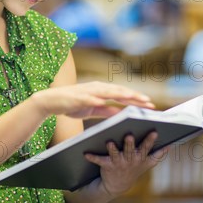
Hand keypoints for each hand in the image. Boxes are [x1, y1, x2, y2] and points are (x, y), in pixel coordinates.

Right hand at [32, 81, 154, 118]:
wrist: (52, 101)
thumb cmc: (73, 104)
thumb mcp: (93, 109)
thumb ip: (106, 111)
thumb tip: (121, 114)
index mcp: (102, 90)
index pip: (123, 94)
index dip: (136, 98)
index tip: (150, 104)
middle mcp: (97, 88)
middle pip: (119, 91)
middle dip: (135, 96)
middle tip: (149, 102)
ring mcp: (88, 91)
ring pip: (108, 92)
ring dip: (121, 94)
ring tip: (133, 98)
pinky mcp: (79, 97)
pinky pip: (90, 98)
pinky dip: (98, 99)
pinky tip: (105, 102)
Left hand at [84, 132, 166, 197]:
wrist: (118, 186)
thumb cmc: (133, 169)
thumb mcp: (146, 164)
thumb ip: (157, 155)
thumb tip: (169, 147)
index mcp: (140, 157)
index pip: (146, 147)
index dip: (150, 140)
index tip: (154, 131)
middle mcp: (130, 160)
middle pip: (131, 150)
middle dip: (130, 144)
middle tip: (130, 135)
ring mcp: (118, 163)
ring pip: (115, 154)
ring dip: (112, 149)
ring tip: (109, 142)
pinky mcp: (107, 165)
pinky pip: (99, 160)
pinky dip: (92, 157)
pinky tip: (86, 153)